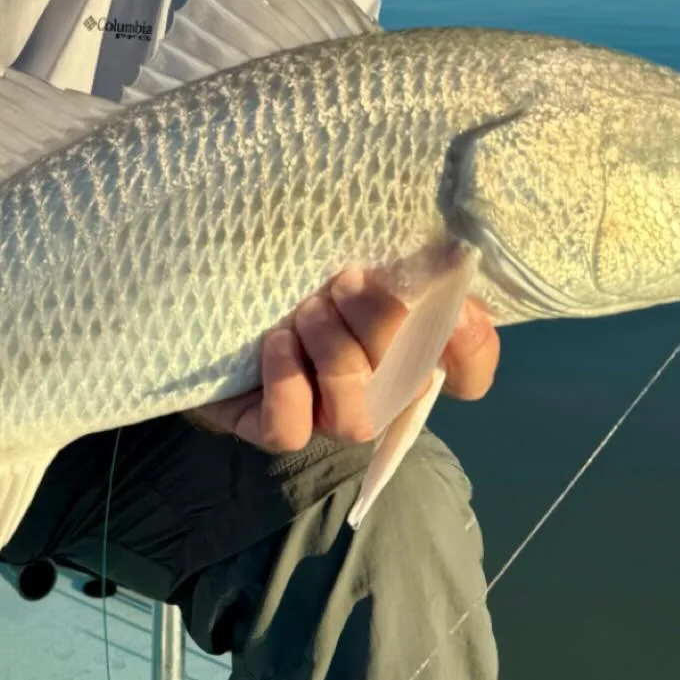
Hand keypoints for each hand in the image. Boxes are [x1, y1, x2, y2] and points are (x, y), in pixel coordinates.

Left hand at [192, 266, 499, 452]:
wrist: (206, 294)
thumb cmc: (288, 269)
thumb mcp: (345, 250)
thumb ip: (403, 255)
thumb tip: (453, 250)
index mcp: (405, 343)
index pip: (468, 369)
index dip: (472, 350)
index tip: (455, 308)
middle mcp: (375, 387)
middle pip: (411, 384)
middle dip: (381, 326)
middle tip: (344, 282)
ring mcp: (324, 415)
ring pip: (355, 417)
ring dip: (336, 355)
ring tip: (307, 309)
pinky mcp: (271, 428)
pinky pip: (292, 429)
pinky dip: (288, 383)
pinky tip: (277, 340)